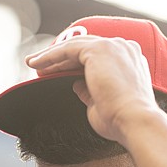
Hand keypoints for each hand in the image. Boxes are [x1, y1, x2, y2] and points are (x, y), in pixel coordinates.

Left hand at [26, 36, 163, 144]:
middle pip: (85, 47)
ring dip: (51, 55)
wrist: (134, 121)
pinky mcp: (99, 49)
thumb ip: (89, 92)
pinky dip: (50, 55)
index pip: (97, 57)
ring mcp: (113, 46)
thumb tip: (75, 84)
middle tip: (40, 67)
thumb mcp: (102, 104)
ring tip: (32, 64)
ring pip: (74, 45)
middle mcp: (124, 48)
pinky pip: (67, 48)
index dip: (74, 64)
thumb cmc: (121, 121)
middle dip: (60, 57)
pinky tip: (35, 63)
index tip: (57, 73)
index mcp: (130, 61)